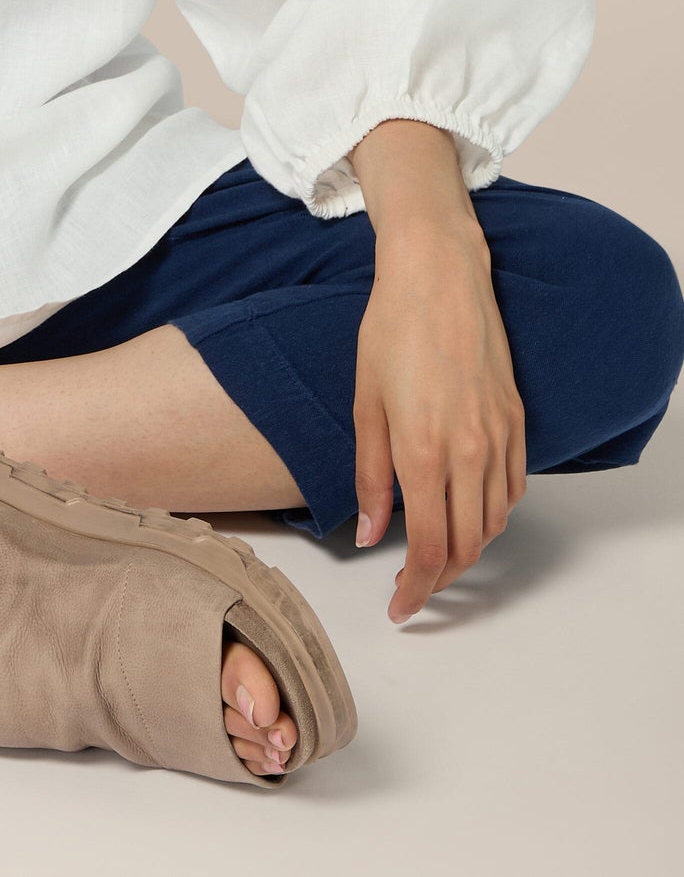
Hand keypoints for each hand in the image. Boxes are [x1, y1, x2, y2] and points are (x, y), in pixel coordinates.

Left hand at [351, 221, 526, 621]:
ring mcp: (500, 437)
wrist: (439, 276)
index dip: (415, 590)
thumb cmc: (391, 329)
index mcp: (424, 452)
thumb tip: (369, 534)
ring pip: (493, 523)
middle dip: (439, 580)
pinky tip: (469, 512)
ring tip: (435, 553)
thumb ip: (369, 476)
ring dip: (467, 550)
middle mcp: (470, 452)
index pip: (428, 549)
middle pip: (465, 547)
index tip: (400, 607)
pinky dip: (493, 515)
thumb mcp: (365, 403)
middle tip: (412, 588)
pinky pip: (513, 489)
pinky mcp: (517, 421)